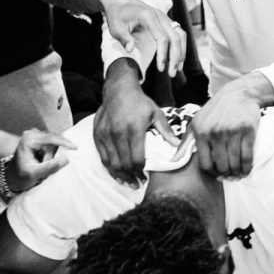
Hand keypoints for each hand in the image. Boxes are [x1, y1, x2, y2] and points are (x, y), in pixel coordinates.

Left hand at [6, 129, 76, 192]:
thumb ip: (49, 167)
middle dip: (53, 155)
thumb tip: (66, 159)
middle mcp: (32, 134)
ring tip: (42, 166)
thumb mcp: (34, 174)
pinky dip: (50, 155)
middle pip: (53, 140)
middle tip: (45, 166)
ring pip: (53, 144)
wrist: (12, 178)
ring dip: (51, 156)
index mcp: (29, 139)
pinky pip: (51, 146)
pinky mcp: (38, 141)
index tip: (75, 148)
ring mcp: (35, 136)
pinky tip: (43, 162)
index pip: (51, 138)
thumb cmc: (20, 176)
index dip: (64, 143)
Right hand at [94, 61, 179, 187]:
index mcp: (134, 129)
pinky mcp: (97, 134)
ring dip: (119, 175)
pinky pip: (102, 156)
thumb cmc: (139, 102)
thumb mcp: (156, 113)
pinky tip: (116, 173)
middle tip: (137, 184)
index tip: (145, 178)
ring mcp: (105, 134)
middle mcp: (117, 133)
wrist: (118, 89)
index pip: (136, 158)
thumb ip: (165, 131)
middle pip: (123, 163)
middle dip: (131, 177)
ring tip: (127, 182)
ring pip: (111, 163)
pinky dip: (109, 167)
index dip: (140, 172)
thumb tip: (176, 146)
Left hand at [100, 0, 186, 76]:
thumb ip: (124, 38)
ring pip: (180, 35)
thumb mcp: (115, 27)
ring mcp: (164, 17)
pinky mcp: (165, 21)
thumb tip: (130, 50)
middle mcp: (160, 15)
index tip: (160, 68)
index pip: (162, 37)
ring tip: (177, 70)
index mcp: (148, 16)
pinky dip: (180, 46)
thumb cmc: (117, 15)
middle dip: (176, 57)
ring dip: (181, 52)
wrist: (119, 1)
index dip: (163, 54)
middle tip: (172, 74)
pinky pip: (178, 33)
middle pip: (175, 37)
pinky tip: (177, 60)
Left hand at [190, 73, 273, 177]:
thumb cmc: (215, 111)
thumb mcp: (196, 123)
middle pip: (222, 166)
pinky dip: (247, 167)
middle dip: (226, 175)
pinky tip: (246, 169)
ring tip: (238, 174)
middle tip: (230, 176)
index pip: (205, 164)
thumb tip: (173, 161)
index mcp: (201, 133)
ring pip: (235, 163)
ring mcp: (232, 132)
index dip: (212, 174)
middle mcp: (215, 133)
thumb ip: (185, 142)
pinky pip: (247, 156)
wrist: (238, 94)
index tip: (218, 176)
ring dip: (237, 173)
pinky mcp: (247, 130)